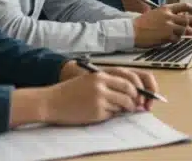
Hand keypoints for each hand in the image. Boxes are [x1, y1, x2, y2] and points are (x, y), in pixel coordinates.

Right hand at [42, 66, 158, 124]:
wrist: (51, 101)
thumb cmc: (70, 91)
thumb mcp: (90, 81)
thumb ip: (109, 84)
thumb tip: (131, 94)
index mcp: (101, 75)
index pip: (129, 81)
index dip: (138, 90)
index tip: (141, 96)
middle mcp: (102, 86)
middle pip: (130, 93)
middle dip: (135, 101)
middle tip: (135, 106)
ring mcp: (99, 99)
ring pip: (122, 105)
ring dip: (122, 109)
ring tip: (112, 108)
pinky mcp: (96, 112)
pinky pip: (111, 115)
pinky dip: (109, 115)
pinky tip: (98, 112)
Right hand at [132, 3, 191, 47]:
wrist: (131, 31)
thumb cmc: (142, 24)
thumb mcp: (156, 14)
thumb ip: (169, 16)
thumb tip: (182, 21)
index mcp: (166, 8)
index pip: (185, 6)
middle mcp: (169, 16)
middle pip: (189, 19)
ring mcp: (168, 26)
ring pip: (185, 30)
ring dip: (186, 34)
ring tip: (184, 35)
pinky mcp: (166, 36)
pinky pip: (177, 39)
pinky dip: (176, 40)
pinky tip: (170, 40)